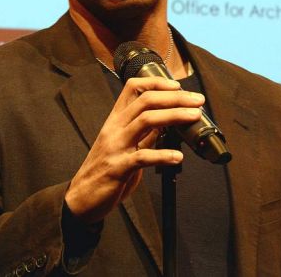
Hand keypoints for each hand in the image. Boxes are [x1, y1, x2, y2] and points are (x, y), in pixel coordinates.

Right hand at [64, 76, 203, 223]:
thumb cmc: (105, 169)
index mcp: (116, 119)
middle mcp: (115, 128)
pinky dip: (163, 155)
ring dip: (174, 116)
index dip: (156, 82)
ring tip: (194, 117)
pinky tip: (178, 157)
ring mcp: (116, 146)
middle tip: (197, 100)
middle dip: (175, 97)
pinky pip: (142, 157)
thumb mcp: (125, 145)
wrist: (82, 197)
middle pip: (145, 101)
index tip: (177, 86)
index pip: (132, 88)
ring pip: (146, 120)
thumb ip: (144, 133)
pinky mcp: (118, 167)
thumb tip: (167, 123)